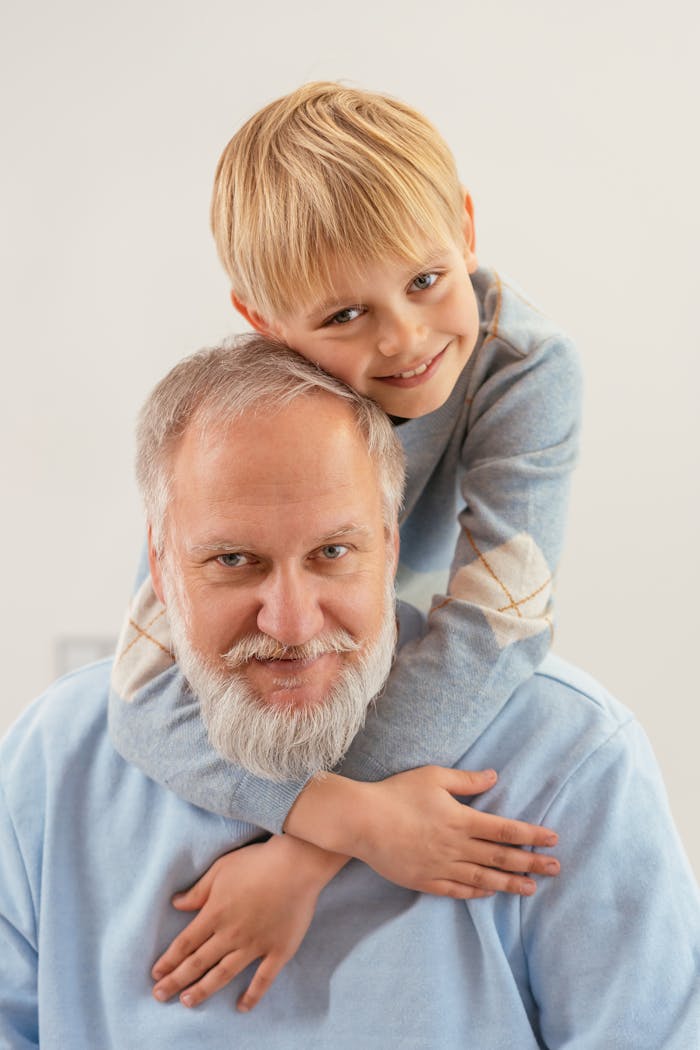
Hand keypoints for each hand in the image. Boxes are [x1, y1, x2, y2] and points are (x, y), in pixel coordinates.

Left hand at [151, 836, 345, 1010]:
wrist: (297, 865)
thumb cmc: (257, 862)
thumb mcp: (221, 869)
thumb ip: (198, 891)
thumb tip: (176, 904)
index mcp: (215, 914)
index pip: (185, 943)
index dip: (169, 960)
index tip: (156, 974)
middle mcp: (231, 934)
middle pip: (198, 962)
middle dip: (176, 981)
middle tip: (160, 995)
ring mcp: (255, 945)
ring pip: (223, 974)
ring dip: (203, 990)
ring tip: (187, 1002)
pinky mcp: (278, 950)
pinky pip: (263, 979)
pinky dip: (252, 995)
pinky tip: (241, 1007)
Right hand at [287, 767, 558, 897]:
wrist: (361, 821)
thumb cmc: (396, 793)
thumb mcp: (433, 777)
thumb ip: (467, 781)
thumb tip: (495, 777)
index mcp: (461, 820)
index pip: (506, 830)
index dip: (531, 835)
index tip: (553, 839)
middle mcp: (456, 847)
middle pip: (501, 858)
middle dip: (531, 864)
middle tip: (556, 869)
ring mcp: (441, 866)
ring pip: (483, 879)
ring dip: (510, 884)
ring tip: (531, 889)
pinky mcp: (424, 880)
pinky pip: (457, 890)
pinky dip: (477, 893)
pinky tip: (489, 893)